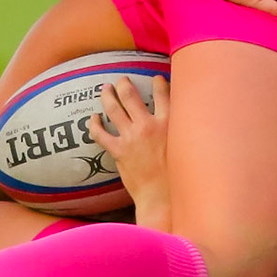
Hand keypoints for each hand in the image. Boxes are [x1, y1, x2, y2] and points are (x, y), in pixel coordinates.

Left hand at [94, 75, 170, 221]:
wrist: (162, 198)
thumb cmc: (177, 176)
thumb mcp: (184, 146)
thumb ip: (179, 132)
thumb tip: (179, 123)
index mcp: (169, 123)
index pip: (163, 93)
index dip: (158, 82)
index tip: (155, 78)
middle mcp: (148, 126)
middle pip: (131, 95)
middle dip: (124, 84)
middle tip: (122, 80)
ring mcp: (132, 137)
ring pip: (113, 109)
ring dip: (107, 96)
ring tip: (105, 89)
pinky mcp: (119, 151)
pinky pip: (101, 134)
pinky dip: (94, 124)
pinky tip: (93, 118)